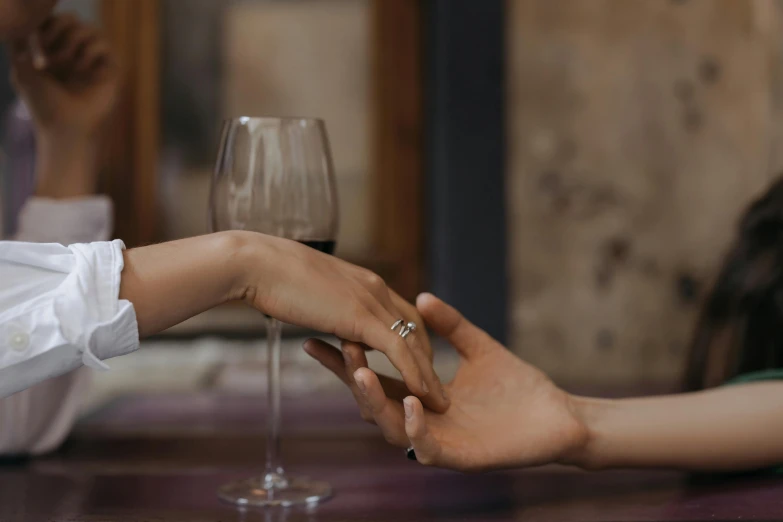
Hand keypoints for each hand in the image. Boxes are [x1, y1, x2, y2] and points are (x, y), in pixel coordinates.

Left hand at [10, 14, 118, 139]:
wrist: (66, 127)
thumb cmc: (43, 103)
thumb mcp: (22, 69)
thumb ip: (23, 42)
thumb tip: (31, 23)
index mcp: (53, 50)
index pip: (52, 20)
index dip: (44, 25)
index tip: (36, 45)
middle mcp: (74, 52)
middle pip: (70, 18)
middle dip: (57, 31)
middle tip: (49, 55)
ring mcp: (92, 60)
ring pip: (87, 27)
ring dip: (71, 41)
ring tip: (64, 63)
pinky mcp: (109, 67)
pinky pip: (102, 42)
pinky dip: (88, 52)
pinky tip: (80, 69)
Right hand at [120, 231, 449, 412]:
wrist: (257, 264)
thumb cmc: (270, 275)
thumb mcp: (308, 288)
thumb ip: (325, 302)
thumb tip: (322, 314)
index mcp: (362, 280)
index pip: (399, 309)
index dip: (411, 336)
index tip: (417, 360)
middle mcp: (374, 287)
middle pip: (415, 326)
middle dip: (426, 357)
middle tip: (434, 386)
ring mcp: (370, 300)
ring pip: (412, 341)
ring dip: (428, 374)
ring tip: (439, 401)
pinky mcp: (361, 316)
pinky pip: (398, 350)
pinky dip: (413, 373)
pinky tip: (421, 394)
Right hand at [305, 293, 587, 471]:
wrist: (559, 416)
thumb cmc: (519, 386)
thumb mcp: (478, 347)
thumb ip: (450, 325)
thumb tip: (420, 296)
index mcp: (421, 398)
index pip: (375, 378)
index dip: (345, 360)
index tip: (318, 337)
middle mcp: (423, 422)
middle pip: (373, 404)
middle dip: (351, 377)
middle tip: (337, 348)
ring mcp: (439, 442)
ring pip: (392, 428)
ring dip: (374, 401)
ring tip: (361, 372)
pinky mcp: (461, 458)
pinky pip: (428, 447)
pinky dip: (415, 426)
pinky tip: (408, 401)